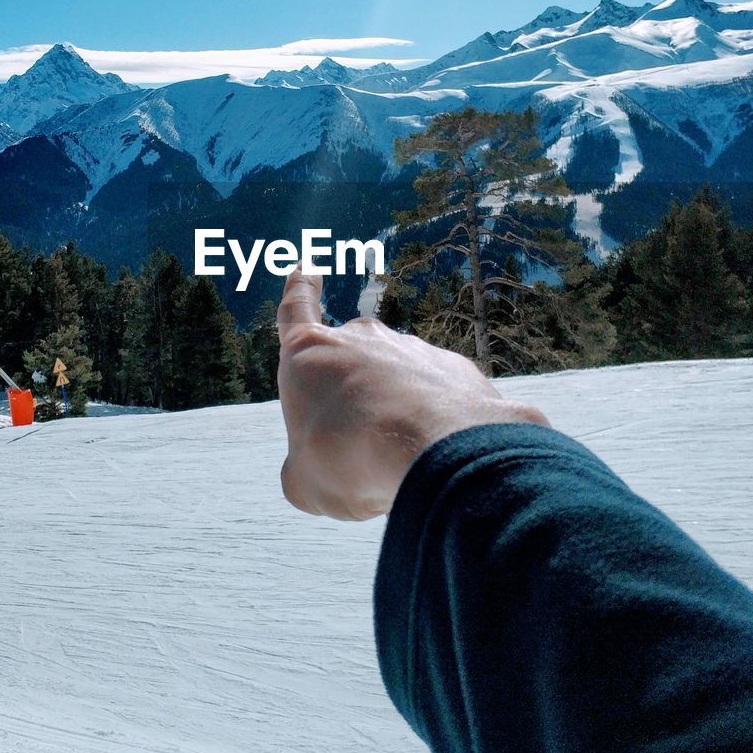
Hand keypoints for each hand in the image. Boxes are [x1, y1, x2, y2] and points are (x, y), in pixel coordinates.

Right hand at [277, 269, 549, 519]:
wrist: (433, 448)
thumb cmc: (350, 459)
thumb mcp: (305, 481)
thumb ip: (307, 467)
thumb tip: (323, 469)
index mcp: (310, 354)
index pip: (296, 312)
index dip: (298, 294)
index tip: (305, 270)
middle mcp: (361, 339)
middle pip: (351, 361)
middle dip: (352, 397)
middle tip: (355, 448)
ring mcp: (412, 350)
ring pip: (397, 383)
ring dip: (395, 415)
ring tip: (399, 462)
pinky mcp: (456, 369)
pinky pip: (438, 395)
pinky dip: (436, 421)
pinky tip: (439, 455)